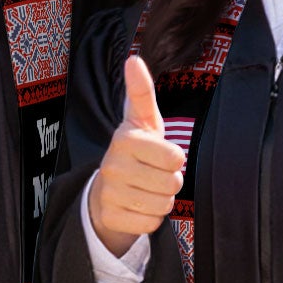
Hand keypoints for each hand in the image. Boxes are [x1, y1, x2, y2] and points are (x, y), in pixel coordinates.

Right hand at [87, 55, 185, 256]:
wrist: (107, 189)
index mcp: (125, 139)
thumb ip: (142, 92)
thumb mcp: (142, 120)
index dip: (175, 159)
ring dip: (161, 200)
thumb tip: (133, 58)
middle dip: (170, 181)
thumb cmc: (135, 150)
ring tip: (146, 189)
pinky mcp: (110, 217)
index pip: (175, 158)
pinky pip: (151, 223)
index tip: (161, 154)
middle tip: (154, 174)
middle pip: (172, 183)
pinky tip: (137, 206)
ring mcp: (109, 193)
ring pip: (163, 205)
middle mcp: (113, 165)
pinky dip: (150, 218)